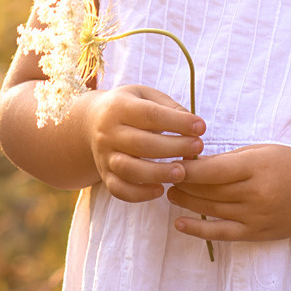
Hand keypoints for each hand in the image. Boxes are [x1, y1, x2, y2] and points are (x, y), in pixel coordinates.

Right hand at [80, 84, 205, 202]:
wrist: (90, 123)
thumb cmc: (130, 108)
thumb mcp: (146, 96)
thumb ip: (170, 108)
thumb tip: (194, 126)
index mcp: (119, 107)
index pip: (149, 114)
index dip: (177, 122)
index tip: (201, 127)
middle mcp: (108, 132)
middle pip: (140, 143)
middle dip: (173, 147)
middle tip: (198, 147)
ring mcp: (104, 155)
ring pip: (128, 169)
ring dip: (157, 173)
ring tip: (182, 172)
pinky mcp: (104, 175)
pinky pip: (119, 189)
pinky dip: (139, 194)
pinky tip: (160, 190)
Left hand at [167, 144, 290, 242]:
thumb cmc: (290, 166)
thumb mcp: (263, 151)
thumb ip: (230, 159)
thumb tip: (194, 162)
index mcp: (258, 168)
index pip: (213, 171)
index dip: (187, 169)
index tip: (171, 162)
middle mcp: (256, 194)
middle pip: (208, 191)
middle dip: (183, 183)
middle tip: (166, 175)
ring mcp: (255, 217)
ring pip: (210, 210)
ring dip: (185, 202)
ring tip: (170, 192)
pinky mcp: (255, 234)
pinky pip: (221, 233)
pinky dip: (198, 230)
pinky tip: (179, 223)